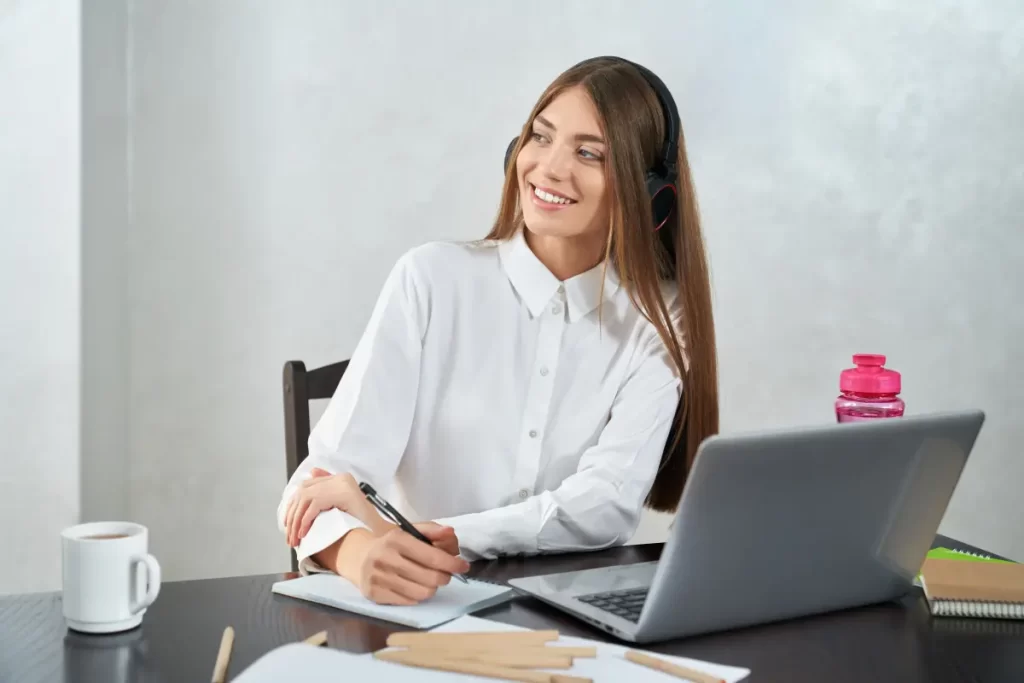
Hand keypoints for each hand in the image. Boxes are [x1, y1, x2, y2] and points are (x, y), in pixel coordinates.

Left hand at [285, 468, 389, 546]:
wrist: (380, 534)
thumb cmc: (363, 524)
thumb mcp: (341, 508)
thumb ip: (326, 493)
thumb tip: (311, 473)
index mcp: (340, 479)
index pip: (308, 486)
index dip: (294, 505)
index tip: (289, 523)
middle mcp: (340, 478)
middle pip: (304, 492)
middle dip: (292, 515)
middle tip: (290, 536)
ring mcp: (342, 484)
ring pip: (306, 499)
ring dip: (296, 521)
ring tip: (295, 539)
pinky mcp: (342, 494)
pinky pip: (314, 505)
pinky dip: (306, 520)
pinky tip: (304, 533)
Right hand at [354, 525, 470, 604]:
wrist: (359, 557)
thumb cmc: (392, 544)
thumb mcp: (410, 531)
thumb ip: (432, 530)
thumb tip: (450, 532)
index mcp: (396, 539)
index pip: (432, 557)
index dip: (452, 563)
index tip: (463, 566)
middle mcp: (385, 558)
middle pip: (431, 578)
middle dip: (444, 577)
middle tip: (445, 574)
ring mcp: (378, 578)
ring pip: (422, 593)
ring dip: (432, 588)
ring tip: (429, 580)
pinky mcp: (375, 594)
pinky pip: (410, 601)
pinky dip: (418, 595)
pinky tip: (415, 586)